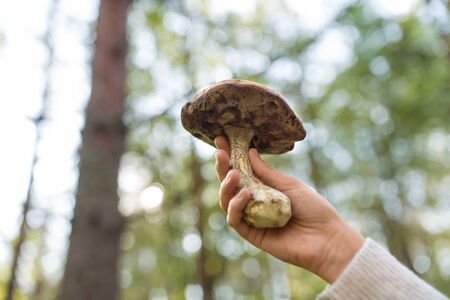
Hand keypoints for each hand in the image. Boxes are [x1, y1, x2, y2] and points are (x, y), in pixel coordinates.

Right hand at [214, 136, 363, 282]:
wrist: (326, 238)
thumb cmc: (313, 208)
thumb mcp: (289, 184)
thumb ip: (266, 172)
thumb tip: (250, 152)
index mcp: (263, 188)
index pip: (242, 170)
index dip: (230, 156)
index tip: (220, 139)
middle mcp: (254, 202)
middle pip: (230, 185)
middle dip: (222, 168)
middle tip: (220, 153)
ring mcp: (252, 218)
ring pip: (227, 202)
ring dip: (226, 186)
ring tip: (233, 174)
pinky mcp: (251, 234)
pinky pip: (234, 220)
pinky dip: (236, 206)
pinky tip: (245, 195)